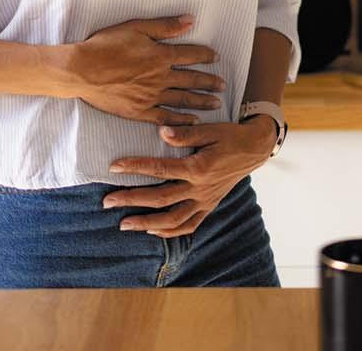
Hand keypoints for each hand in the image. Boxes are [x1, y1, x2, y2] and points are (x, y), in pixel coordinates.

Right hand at [69, 15, 223, 125]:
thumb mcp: (136, 28)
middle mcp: (160, 77)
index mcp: (160, 55)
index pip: (190, 55)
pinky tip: (192, 121)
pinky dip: (181, 120)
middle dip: (209, 82)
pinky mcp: (139, 111)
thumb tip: (190, 20)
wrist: (81, 70)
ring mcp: (151, 96)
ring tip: (215, 103)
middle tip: (223, 86)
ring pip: (183, 99)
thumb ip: (165, 26)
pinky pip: (166, 118)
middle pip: (191, 80)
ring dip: (201, 101)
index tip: (216, 57)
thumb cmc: (105, 45)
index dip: (205, 55)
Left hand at [102, 119, 278, 237]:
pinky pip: (189, 225)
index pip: (159, 169)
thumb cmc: (230, 136)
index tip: (113, 167)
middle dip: (131, 200)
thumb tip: (161, 131)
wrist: (254, 149)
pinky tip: (152, 230)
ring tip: (124, 225)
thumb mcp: (210, 129)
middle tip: (107, 202)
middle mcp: (200, 189)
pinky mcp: (209, 206)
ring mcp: (205, 201)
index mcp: (198, 168)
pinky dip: (170, 231)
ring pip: (172, 219)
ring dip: (146, 223)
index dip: (135, 167)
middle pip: (160, 199)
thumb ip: (185, 134)